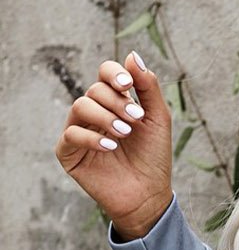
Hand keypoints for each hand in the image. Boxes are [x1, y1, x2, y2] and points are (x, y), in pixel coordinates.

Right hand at [54, 51, 174, 236]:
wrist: (149, 194)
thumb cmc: (153, 157)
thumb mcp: (157, 118)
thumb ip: (148, 87)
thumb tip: (133, 55)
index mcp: (114, 102)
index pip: (105, 74)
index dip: (114, 74)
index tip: (128, 85)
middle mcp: (94, 113)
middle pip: (94, 90)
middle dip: (117, 102)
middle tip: (135, 119)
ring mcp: (79, 131)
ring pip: (80, 106)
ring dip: (105, 117)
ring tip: (125, 133)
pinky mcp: (69, 153)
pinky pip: (71, 134)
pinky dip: (91, 137)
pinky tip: (111, 147)